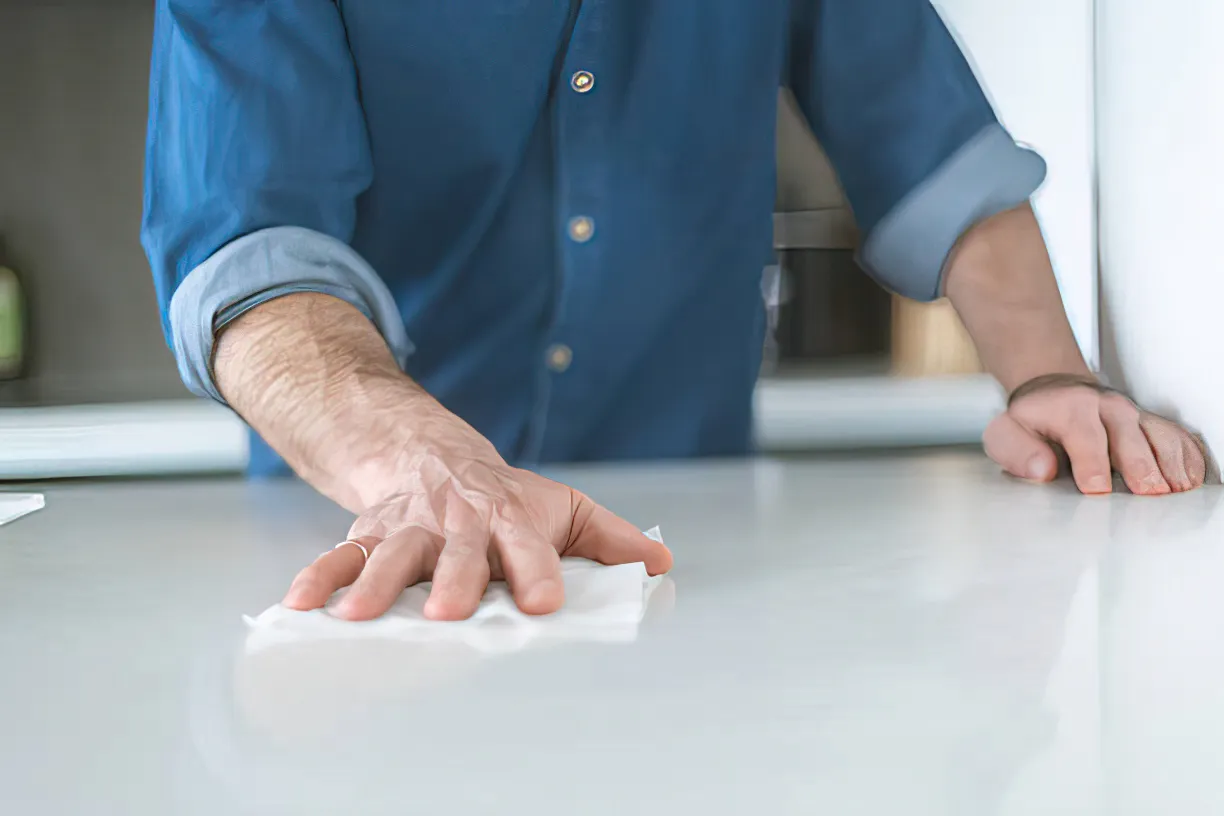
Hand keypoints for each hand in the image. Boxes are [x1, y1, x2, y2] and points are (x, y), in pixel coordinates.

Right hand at [281, 432, 672, 620]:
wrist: (434, 455)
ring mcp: (408, 527)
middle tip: (446, 611)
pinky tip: (300, 604)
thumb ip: (609, 537)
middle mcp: (456, 523)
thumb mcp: (562, 506)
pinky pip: (339, 553)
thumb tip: (661, 562)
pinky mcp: (368, 533)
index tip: (545, 602)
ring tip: (358, 615)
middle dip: (452, 579)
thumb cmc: (506, 496)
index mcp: (509, 518)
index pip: (527, 547)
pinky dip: (319, 576)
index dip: (537, 571)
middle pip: (455, 553)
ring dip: (373, 583)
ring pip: (390, 554)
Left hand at [983, 374, 1208, 494]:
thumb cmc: (1032, 420)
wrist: (1055, 391)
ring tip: (1177, 490)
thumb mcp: (1006, 432)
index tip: (1096, 489)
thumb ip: (1016, 452)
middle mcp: (1108, 408)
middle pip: (1130, 436)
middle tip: (1150, 492)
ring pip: (1159, 436)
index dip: (1091, 464)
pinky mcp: (1151, 424)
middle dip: (1141, 465)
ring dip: (1170, 463)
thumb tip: (1041, 470)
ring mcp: (1134, 415)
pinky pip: (1177, 437)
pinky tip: (1190, 480)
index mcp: (1072, 408)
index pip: (1085, 436)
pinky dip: (1187, 457)